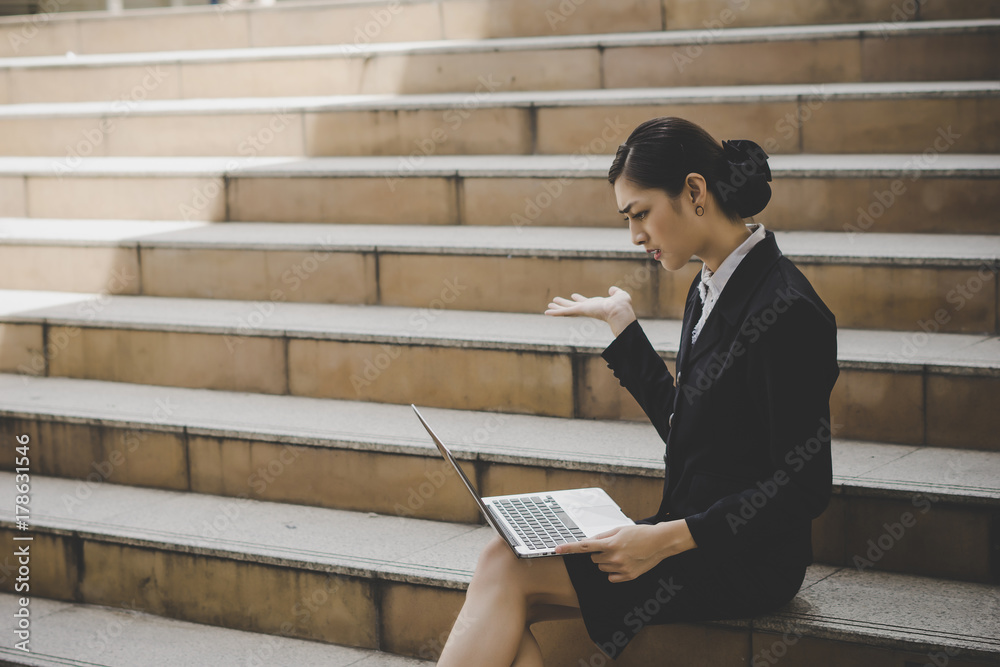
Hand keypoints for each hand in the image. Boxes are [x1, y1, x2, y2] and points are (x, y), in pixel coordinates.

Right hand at [544, 286, 636, 336]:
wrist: (619, 311)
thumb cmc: (622, 305)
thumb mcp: (619, 295)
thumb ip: (615, 292)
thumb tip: (612, 290)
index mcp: (596, 305)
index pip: (585, 302)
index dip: (579, 299)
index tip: (574, 296)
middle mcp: (588, 308)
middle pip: (573, 306)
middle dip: (564, 304)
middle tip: (556, 302)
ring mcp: (583, 310)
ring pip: (566, 310)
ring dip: (557, 308)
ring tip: (548, 307)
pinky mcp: (579, 310)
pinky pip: (564, 312)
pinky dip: (555, 312)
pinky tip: (547, 312)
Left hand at [554, 520, 697, 582]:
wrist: (660, 542)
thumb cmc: (641, 534)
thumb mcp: (620, 530)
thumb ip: (603, 537)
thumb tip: (589, 542)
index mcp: (611, 544)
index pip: (584, 547)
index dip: (569, 548)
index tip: (557, 549)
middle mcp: (615, 557)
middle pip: (593, 559)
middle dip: (598, 553)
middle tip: (612, 547)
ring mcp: (621, 569)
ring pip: (601, 567)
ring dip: (606, 561)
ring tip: (622, 554)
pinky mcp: (628, 577)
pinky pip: (611, 577)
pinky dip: (614, 571)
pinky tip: (624, 563)